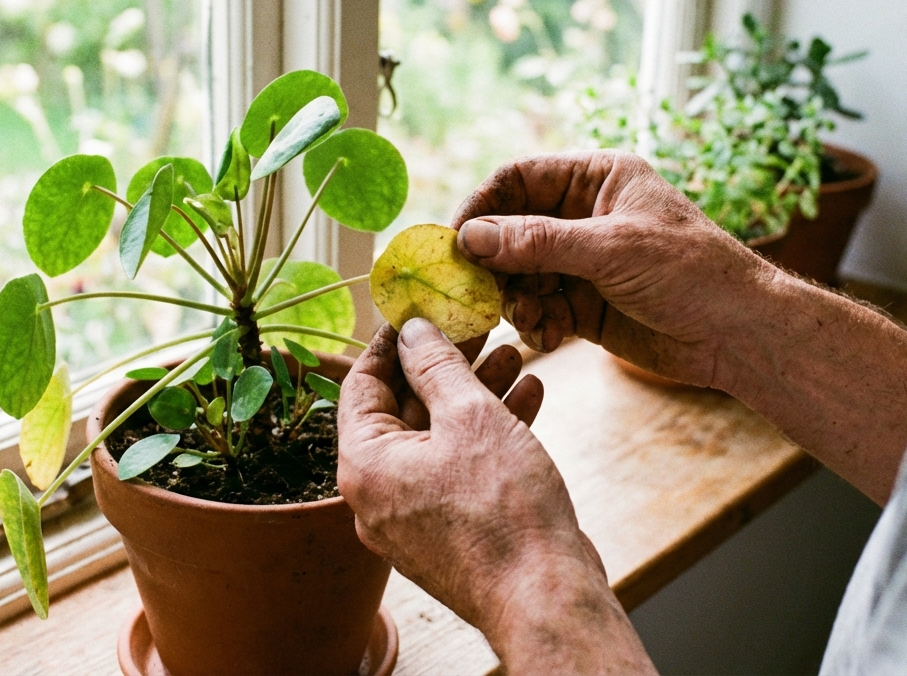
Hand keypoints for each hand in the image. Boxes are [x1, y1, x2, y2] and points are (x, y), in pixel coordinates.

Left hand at [338, 320, 653, 673]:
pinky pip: (458, 469)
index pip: (362, 384)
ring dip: (474, 394)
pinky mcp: (449, 532)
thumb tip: (414, 330)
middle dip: (446, 365)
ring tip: (515, 355)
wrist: (544, 595)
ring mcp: (413, 518)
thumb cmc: (503, 510)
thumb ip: (439, 366)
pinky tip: (530, 397)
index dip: (393, 341)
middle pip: (403, 410)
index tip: (421, 311)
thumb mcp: (471, 416)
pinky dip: (487, 434)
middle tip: (479, 327)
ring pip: (437, 439)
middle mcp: (378, 494)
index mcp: (365, 464)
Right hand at [452, 149, 775, 385]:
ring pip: (520, 274)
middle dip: (495, 263)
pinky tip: (550, 338)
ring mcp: (583, 262)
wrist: (739, 334)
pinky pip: (540, 308)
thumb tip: (471, 237)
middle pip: (511, 230)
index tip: (454, 241)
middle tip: (479, 293)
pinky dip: (536, 324)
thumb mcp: (612, 249)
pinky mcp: (585, 305)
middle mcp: (585, 215)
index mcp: (597, 178)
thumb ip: (538, 242)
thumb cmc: (692, 272)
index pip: (518, 179)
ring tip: (530, 321)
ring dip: (515, 299)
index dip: (482, 206)